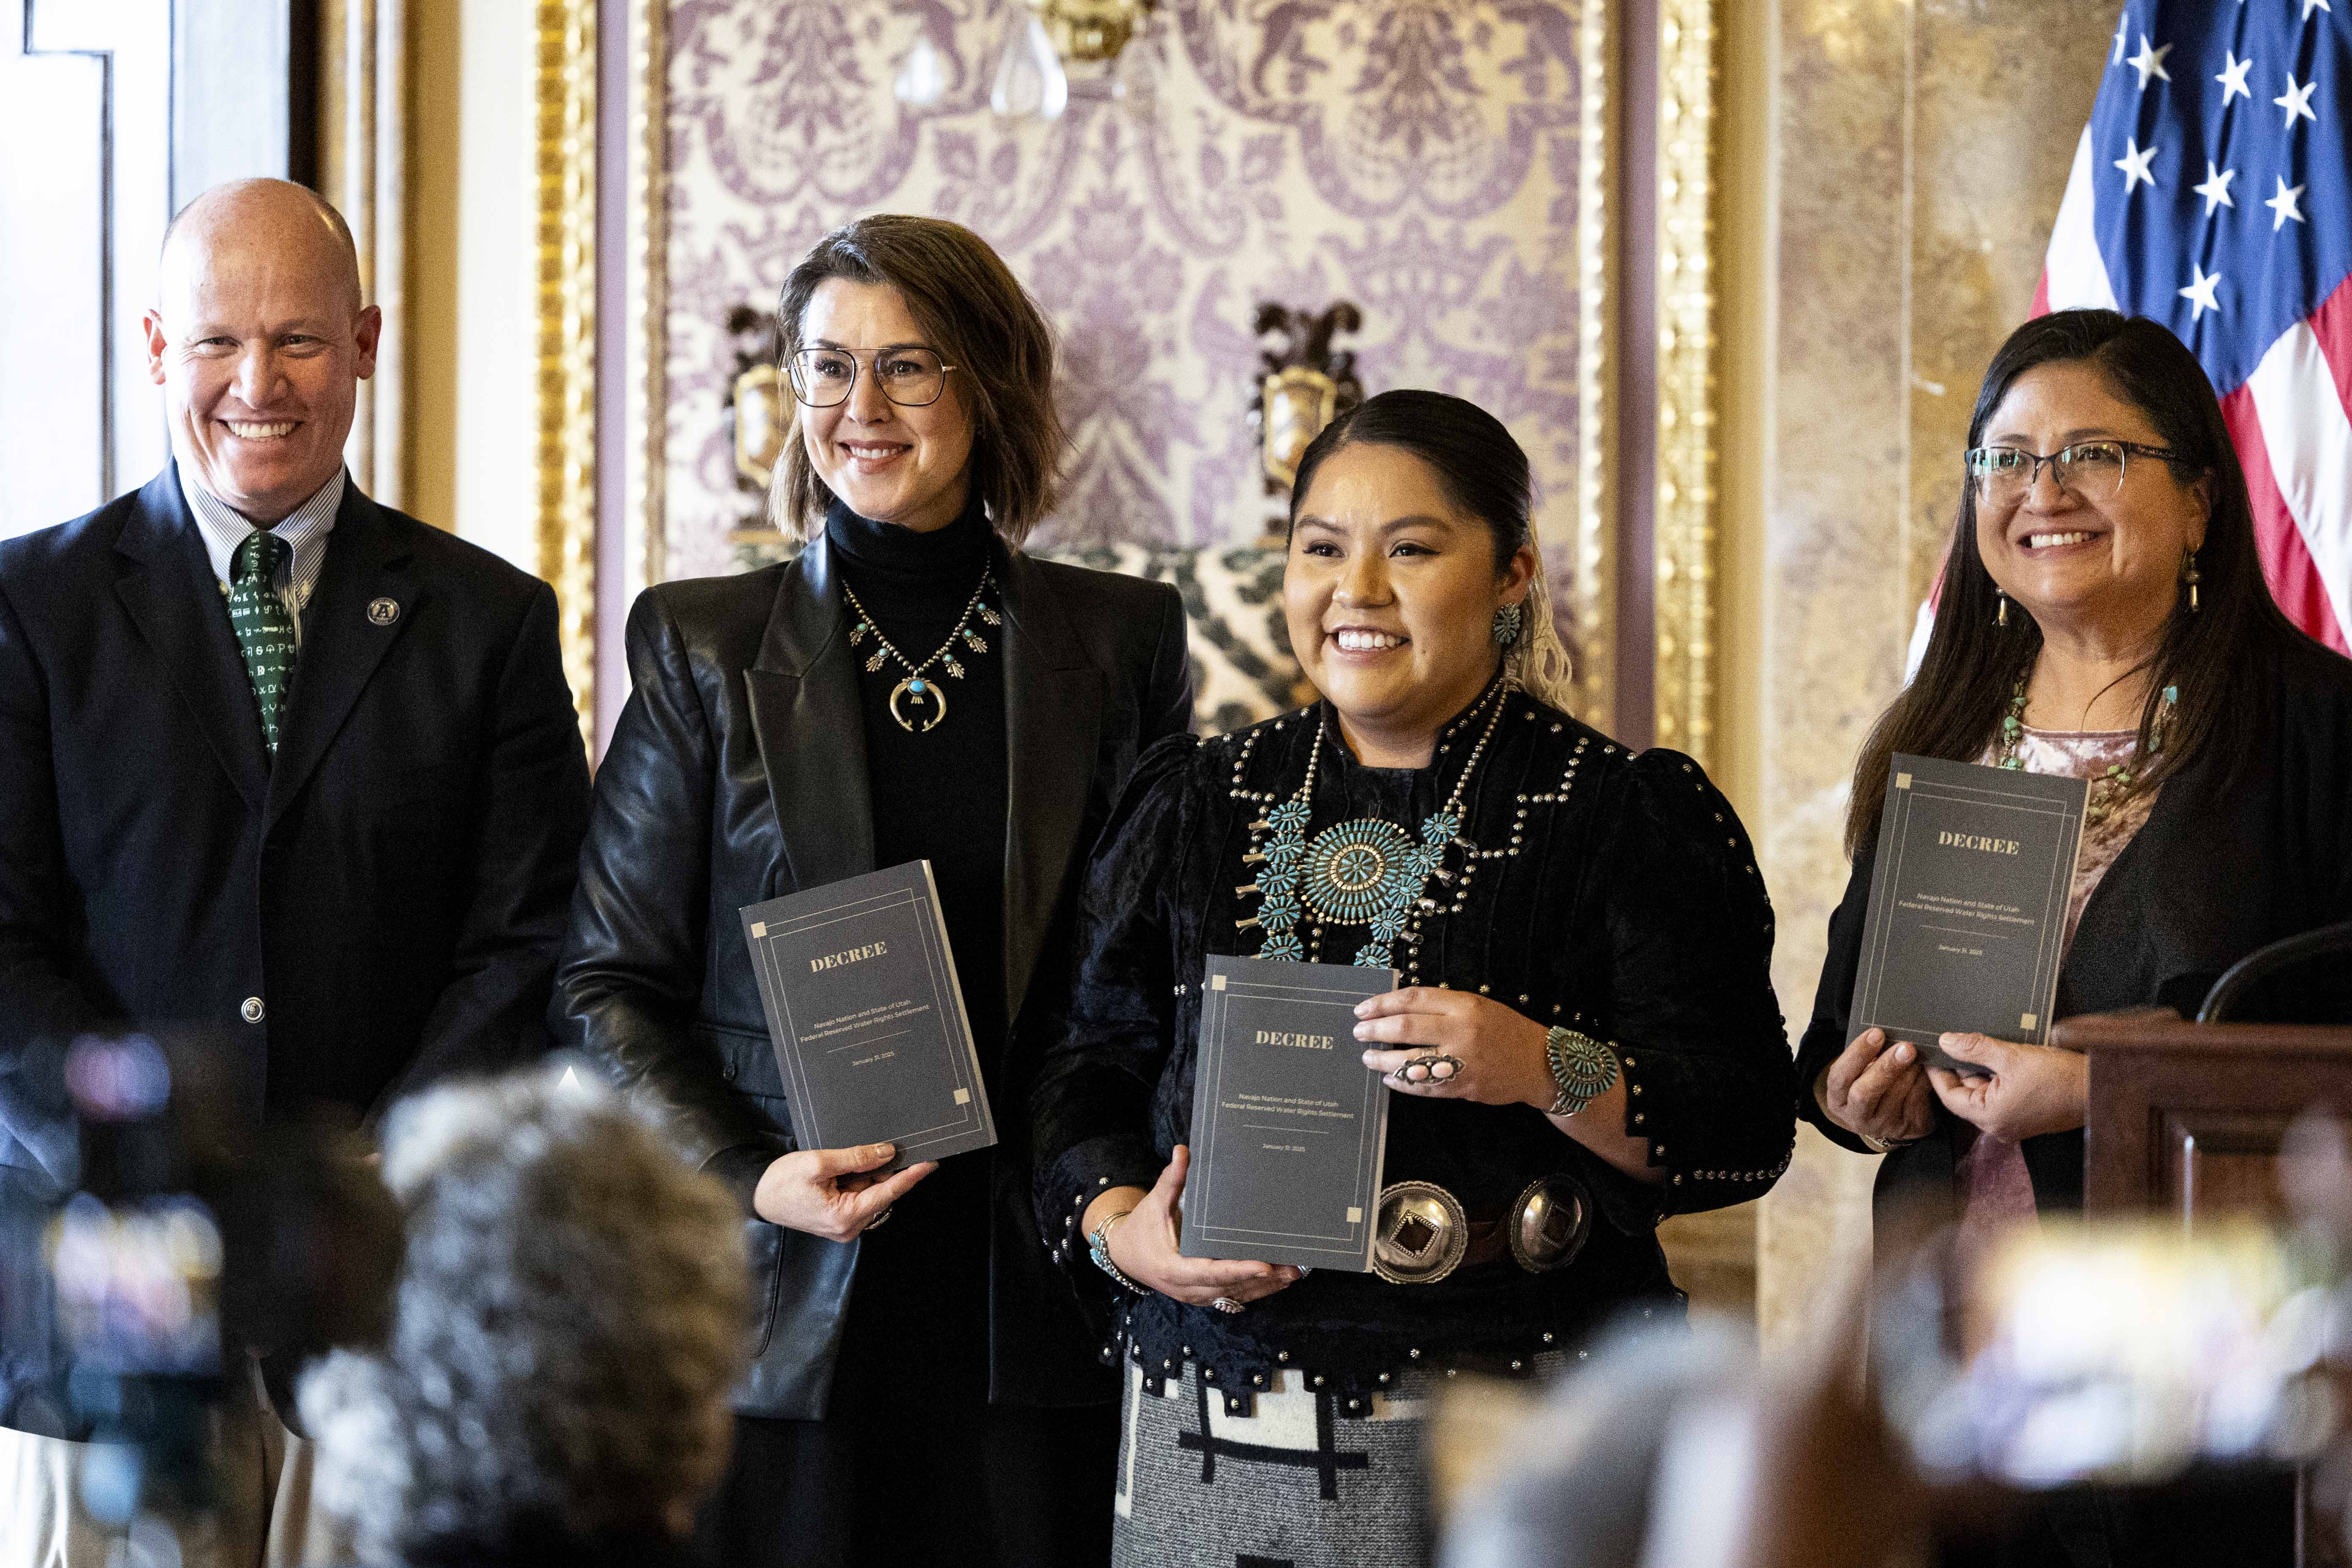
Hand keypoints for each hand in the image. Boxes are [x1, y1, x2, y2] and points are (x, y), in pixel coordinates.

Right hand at [752, 1143, 935, 1240]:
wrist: (758, 1195)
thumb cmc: (782, 1182)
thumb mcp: (818, 1163)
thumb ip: (856, 1158)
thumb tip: (887, 1153)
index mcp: (845, 1217)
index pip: (888, 1192)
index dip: (911, 1176)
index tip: (931, 1163)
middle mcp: (849, 1227)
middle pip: (881, 1193)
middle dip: (884, 1170)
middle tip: (881, 1147)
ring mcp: (845, 1225)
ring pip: (871, 1193)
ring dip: (868, 1174)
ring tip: (845, 1161)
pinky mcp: (839, 1219)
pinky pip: (859, 1196)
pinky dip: (858, 1180)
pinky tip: (843, 1168)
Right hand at [1103, 1145, 1301, 1307]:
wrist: (1126, 1255)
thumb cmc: (1141, 1228)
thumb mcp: (1155, 1204)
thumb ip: (1170, 1180)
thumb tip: (1183, 1151)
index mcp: (1174, 1268)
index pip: (1211, 1272)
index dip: (1239, 1270)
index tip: (1264, 1265)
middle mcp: (1187, 1288)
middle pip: (1230, 1287)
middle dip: (1263, 1280)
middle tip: (1293, 1268)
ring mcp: (1196, 1295)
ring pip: (1235, 1295)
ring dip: (1265, 1287)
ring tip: (1293, 1274)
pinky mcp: (1203, 1295)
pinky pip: (1232, 1295)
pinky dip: (1255, 1289)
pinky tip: (1277, 1281)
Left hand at [1351, 988, 1553, 1108]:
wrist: (1539, 1064)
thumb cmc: (1506, 1030)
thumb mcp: (1478, 1006)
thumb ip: (1443, 1006)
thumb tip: (1401, 1009)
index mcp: (1464, 1005)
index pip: (1413, 1000)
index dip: (1382, 1003)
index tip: (1363, 1009)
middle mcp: (1460, 1031)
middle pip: (1405, 1028)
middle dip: (1375, 1030)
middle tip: (1359, 1033)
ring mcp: (1461, 1061)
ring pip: (1409, 1060)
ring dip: (1382, 1060)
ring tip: (1368, 1058)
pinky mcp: (1462, 1086)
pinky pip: (1424, 1086)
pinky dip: (1403, 1083)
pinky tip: (1391, 1080)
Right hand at [1817, 1028, 1934, 1146]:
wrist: (1891, 1122)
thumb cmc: (1871, 1087)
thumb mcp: (1859, 1077)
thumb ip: (1865, 1060)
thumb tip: (1885, 1033)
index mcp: (1838, 1099)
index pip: (1840, 1076)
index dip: (1857, 1054)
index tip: (1876, 1033)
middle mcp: (1856, 1116)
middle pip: (1864, 1092)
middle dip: (1886, 1067)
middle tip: (1906, 1047)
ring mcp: (1882, 1125)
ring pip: (1896, 1094)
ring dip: (1910, 1070)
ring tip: (1918, 1052)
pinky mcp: (1905, 1127)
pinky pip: (1916, 1099)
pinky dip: (1923, 1079)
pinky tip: (1927, 1067)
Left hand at [1926, 1033, 2085, 1140]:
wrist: (2098, 1088)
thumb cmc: (2060, 1077)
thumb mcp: (2011, 1056)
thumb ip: (1975, 1048)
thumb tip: (1947, 1041)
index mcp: (1990, 1117)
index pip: (1949, 1095)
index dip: (1938, 1073)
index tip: (1932, 1053)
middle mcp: (1998, 1126)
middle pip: (1965, 1094)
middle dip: (1961, 1069)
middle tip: (1957, 1043)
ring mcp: (2012, 1124)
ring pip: (1983, 1094)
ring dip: (1980, 1072)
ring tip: (1984, 1049)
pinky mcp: (2024, 1117)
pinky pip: (1999, 1097)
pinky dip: (1996, 1079)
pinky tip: (2001, 1061)